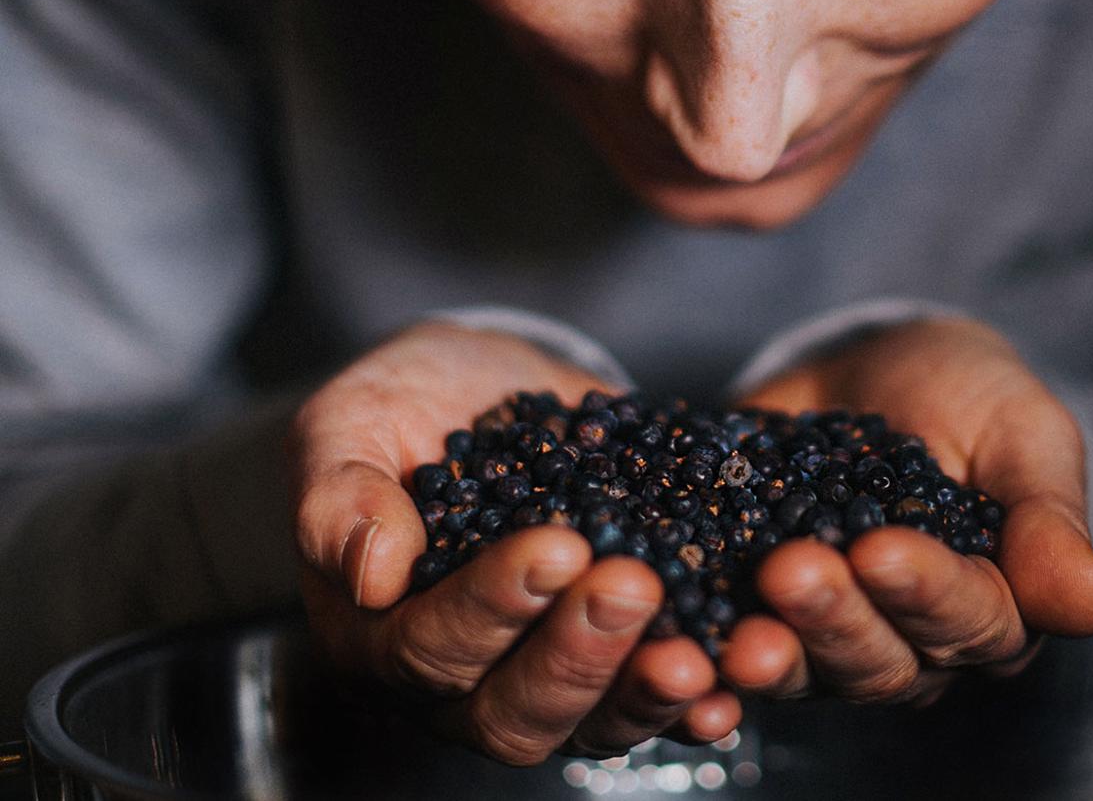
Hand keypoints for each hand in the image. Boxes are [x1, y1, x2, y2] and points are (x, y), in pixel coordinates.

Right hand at [290, 322, 740, 763]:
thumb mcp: (350, 426)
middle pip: (513, 712)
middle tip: (630, 583)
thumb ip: (339, 495)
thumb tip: (368, 573)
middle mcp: (458, 681)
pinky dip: (693, 700)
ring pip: (589, 724)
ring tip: (694, 651)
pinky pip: (651, 702)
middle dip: (577, 652)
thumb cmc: (401, 409)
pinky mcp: (611, 659)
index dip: (492, 607)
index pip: (429, 649)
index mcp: (379, 635)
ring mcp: (540, 677)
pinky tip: (730, 678)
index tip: (555, 547)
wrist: (483, 391)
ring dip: (643, 692)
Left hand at [721, 317, 1092, 702]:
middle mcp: (912, 639)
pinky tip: (677, 651)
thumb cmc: (967, 396)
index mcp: (992, 605)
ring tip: (739, 627)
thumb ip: (1048, 516)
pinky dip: (705, 660)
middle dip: (836, 620)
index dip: (926, 592)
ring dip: (774, 652)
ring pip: (807, 670)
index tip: (883, 550)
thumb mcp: (1021, 432)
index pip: (968, 620)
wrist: (873, 365)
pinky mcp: (754, 609)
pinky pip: (730, 651)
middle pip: (881, 661)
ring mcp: (829, 633)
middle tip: (793, 570)